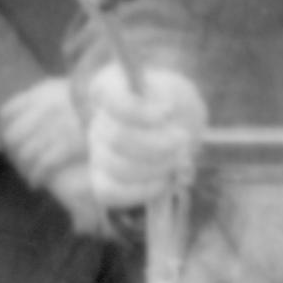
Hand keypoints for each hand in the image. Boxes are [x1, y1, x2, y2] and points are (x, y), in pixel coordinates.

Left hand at [0, 78, 88, 188]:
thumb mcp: (68, 89)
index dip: (1, 128)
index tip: (3, 138)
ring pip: (26, 152)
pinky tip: (36, 182)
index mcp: (44, 91)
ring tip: (28, 174)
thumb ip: (43, 98)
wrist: (126, 106)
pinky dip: (36, 176)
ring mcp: (58, 126)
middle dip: (12, 150)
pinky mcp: (70, 144)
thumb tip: (13, 117)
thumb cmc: (96, 100)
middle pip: (13, 135)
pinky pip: (43, 164)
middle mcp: (47, 107)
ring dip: (24, 167)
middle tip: (18, 159)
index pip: (7, 112)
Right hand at [84, 63, 206, 207]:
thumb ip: (174, 101)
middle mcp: (99, 120)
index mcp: (110, 88)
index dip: (142, 111)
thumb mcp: (178, 91)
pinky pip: (109, 193)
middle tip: (185, 140)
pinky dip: (142, 191)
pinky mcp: (102, 179)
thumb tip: (170, 121)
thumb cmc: (175, 105)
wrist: (174, 128)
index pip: (113, 100)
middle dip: (159, 144)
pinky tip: (165, 182)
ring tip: (180, 162)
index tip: (170, 110)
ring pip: (117, 167)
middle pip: (118, 138)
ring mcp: (98, 152)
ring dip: (157, 168)